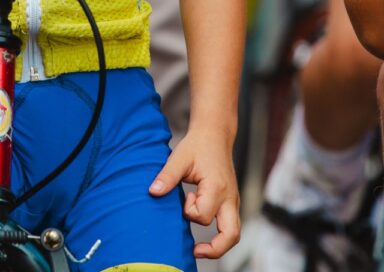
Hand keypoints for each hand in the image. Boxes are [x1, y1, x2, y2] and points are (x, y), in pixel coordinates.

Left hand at [149, 128, 239, 259]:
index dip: (189, 211)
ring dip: (218, 244)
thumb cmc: (197, 146)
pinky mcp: (231, 202)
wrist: (214, 135)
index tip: (186, 195)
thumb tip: (153, 192)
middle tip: (196, 252)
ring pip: (234, 233)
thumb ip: (167, 176)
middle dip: (215, 249)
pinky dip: (219, 234)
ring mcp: (233, 202)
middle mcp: (230, 198)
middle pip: (231, 235)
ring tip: (199, 249)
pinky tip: (204, 232)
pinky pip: (230, 225)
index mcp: (217, 188)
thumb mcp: (179, 158)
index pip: (203, 215)